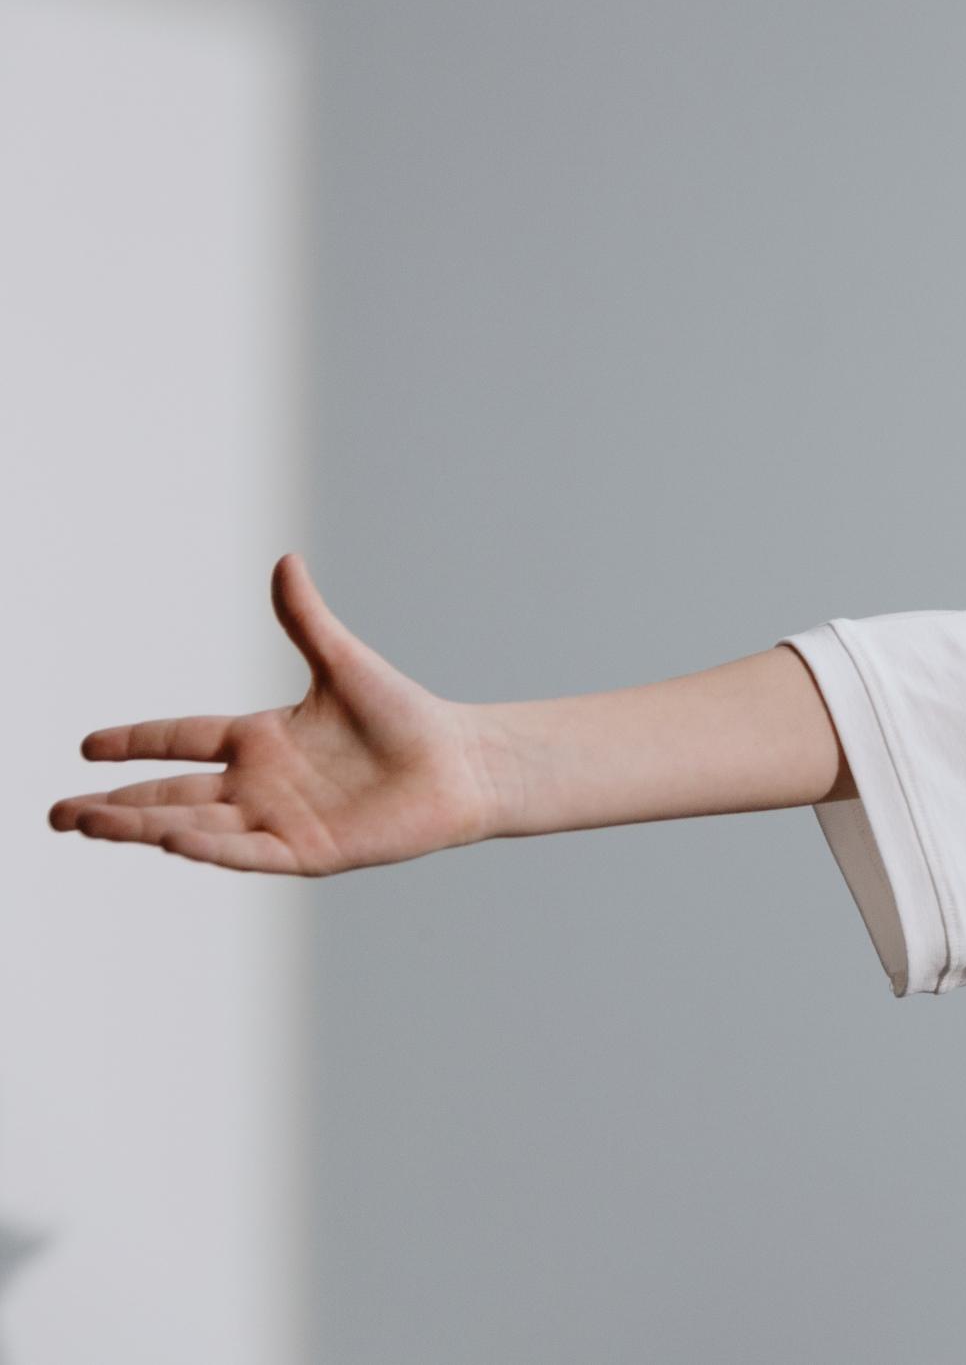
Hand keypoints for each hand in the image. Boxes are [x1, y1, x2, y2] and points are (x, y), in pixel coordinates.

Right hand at [48, 554, 502, 873]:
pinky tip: (169, 841)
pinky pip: (247, 853)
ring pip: (194, 827)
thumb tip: (286, 560)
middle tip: (57, 815)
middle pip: (170, 795)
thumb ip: (305, 619)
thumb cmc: (407, 716)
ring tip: (87, 825)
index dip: (134, 743)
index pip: (182, 739)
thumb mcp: (343, 664)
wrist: (461, 764)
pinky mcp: (307, 851)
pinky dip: (209, 848)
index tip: (84, 747)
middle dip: (112, 806)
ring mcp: (280, 821)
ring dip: (141, 827)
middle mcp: (260, 785)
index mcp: (262, 740)